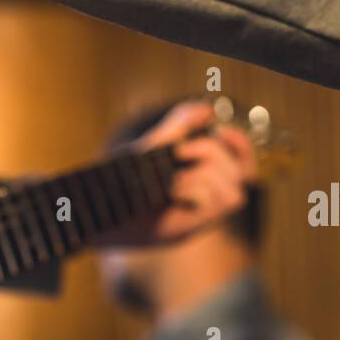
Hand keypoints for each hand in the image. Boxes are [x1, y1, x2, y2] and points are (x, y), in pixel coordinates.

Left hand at [99, 100, 256, 245]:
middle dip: (211, 152)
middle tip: (180, 151)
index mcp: (200, 185)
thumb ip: (179, 127)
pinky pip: (217, 206)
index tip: (219, 128)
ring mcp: (197, 220)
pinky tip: (172, 190)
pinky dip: (197, 190)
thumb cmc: (123, 181)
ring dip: (205, 175)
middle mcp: (204, 205)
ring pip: (233, 192)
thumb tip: (206, 109)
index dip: (241, 146)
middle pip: (239, 173)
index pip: (244, 166)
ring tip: (174, 175)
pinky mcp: (187, 230)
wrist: (96, 209)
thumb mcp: (153, 146)